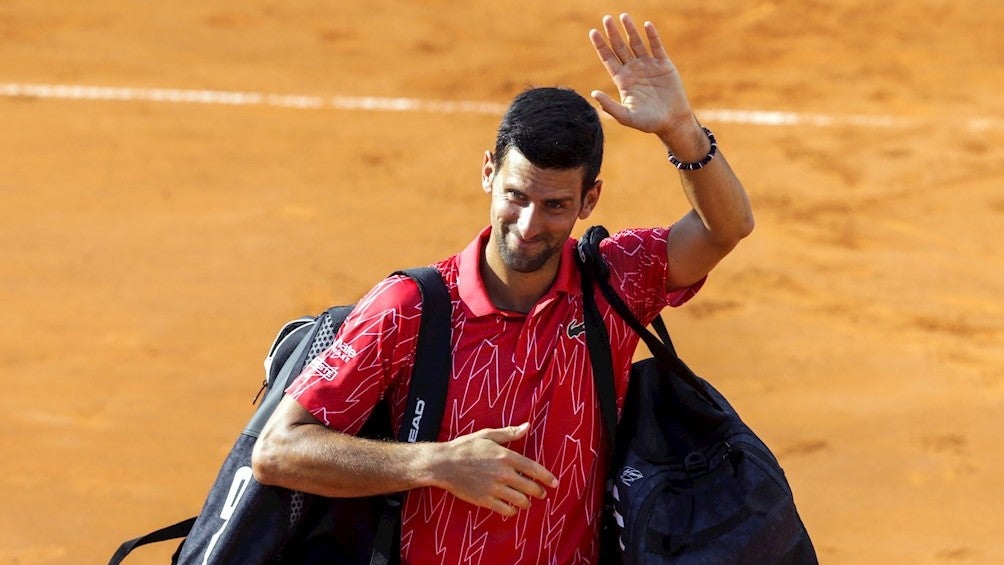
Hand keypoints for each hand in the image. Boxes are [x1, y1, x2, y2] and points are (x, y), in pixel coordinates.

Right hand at [429, 423, 557, 516]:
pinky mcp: (485, 500)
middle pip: (530, 487)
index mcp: (506, 456)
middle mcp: (503, 473)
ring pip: (520, 500)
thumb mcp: (487, 435)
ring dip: (527, 502)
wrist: (443, 464)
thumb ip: (509, 433)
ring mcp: (494, 488)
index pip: (533, 469)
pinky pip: (506, 510)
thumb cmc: (465, 447)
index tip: (555, 483)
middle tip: (541, 493)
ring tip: (527, 501)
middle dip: (539, 492)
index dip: (547, 477)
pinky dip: (512, 510)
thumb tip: (527, 426)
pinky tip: (512, 508)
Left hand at [588, 14, 695, 138]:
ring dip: (630, 30)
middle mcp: (633, 70)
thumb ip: (610, 106)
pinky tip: (646, 25)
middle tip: (606, 18)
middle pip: (620, 47)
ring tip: (623, 16)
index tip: (593, 32)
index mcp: (623, 80)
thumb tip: (593, 93)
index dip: (600, 46)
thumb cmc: (649, 122)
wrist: (672, 121)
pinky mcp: (663, 65)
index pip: (608, 59)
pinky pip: (656, 47)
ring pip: (637, 43)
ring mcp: (648, 66)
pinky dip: (652, 36)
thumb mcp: (626, 116)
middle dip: (612, 33)